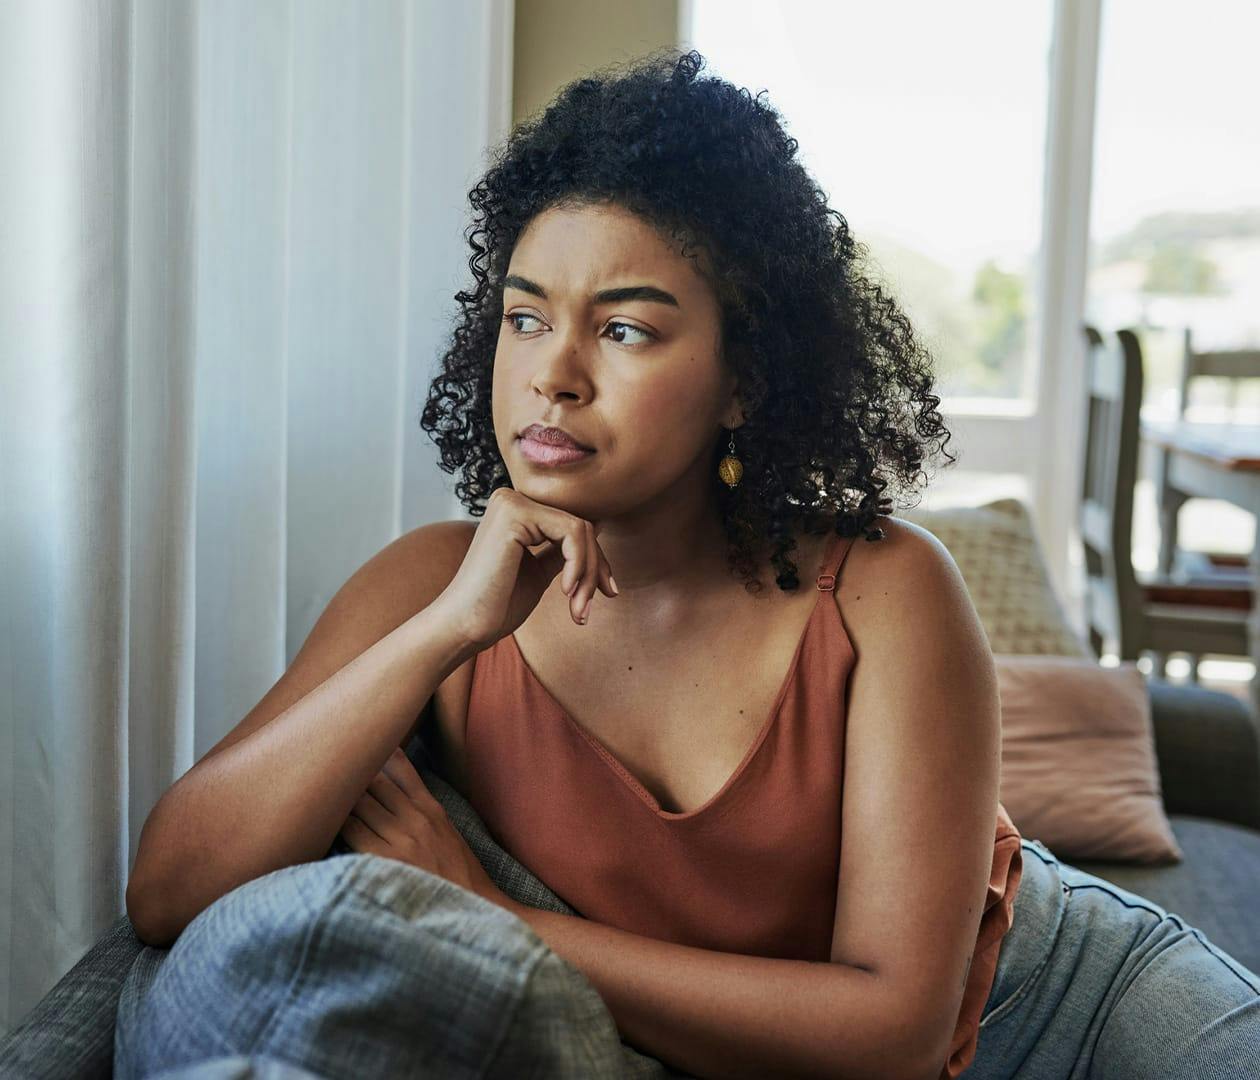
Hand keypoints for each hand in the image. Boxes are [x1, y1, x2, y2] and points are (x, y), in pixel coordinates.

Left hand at [337, 748, 510, 908]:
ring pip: (360, 806)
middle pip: (374, 783)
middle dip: (351, 772)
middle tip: (324, 762)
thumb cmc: (458, 874)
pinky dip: (339, 826)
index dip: (376, 755)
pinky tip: (322, 823)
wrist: (475, 908)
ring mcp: (401, 840)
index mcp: (432, 809)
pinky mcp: (387, 862)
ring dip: (339, 798)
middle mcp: (416, 818)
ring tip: (315, 788)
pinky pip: (354, 834)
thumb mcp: (448, 833)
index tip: (356, 742)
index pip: (401, 770)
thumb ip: (424, 811)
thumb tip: (401, 792)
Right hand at [432, 486, 618, 651]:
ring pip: (581, 529)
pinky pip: (571, 532)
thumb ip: (563, 549)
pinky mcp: (514, 513)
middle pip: (581, 525)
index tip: (606, 592)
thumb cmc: (497, 605)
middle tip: (587, 609)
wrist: (464, 626)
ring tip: (577, 610)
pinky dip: (578, 565)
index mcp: (516, 510)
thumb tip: (598, 525)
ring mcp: (511, 502)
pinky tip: (565, 592)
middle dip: (595, 569)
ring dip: (588, 574)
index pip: (573, 525)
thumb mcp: (539, 571)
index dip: (595, 560)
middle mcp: (511, 498)